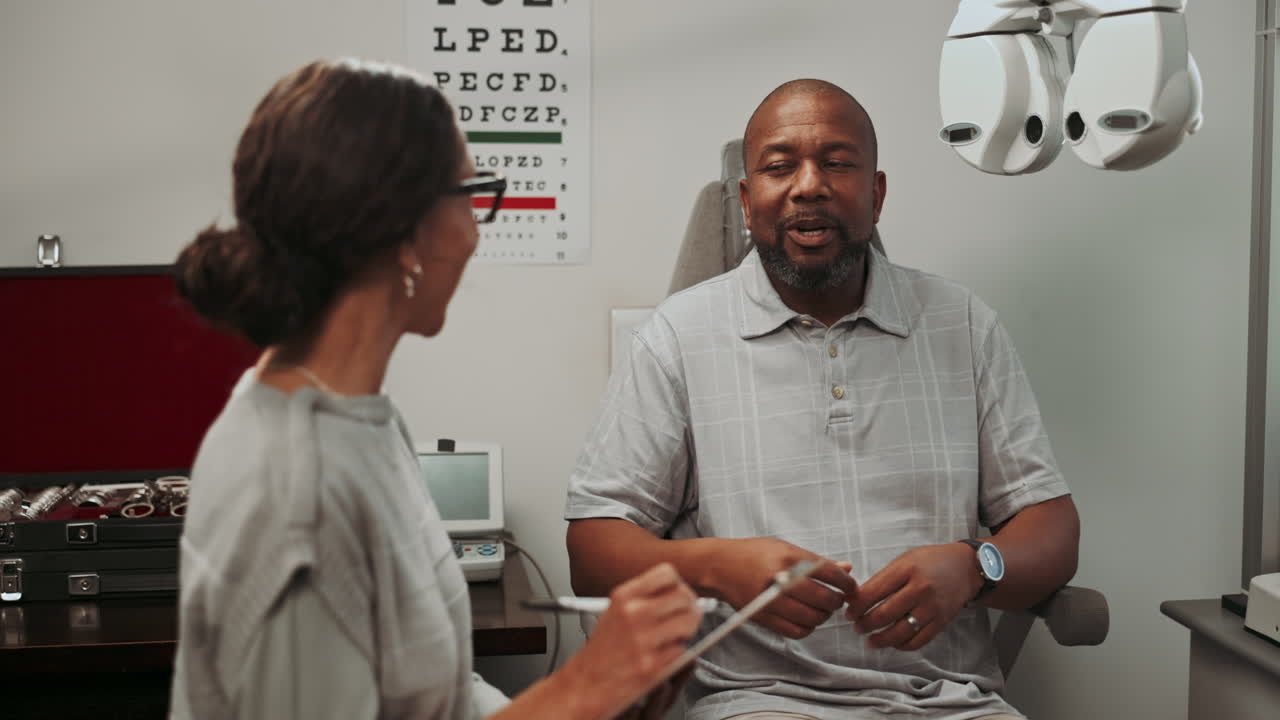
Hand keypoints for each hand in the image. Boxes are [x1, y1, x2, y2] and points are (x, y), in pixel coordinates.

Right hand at [562, 563, 702, 717]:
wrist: (584, 685)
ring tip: (674, 637)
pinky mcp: (651, 665)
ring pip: (689, 622)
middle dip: (690, 607)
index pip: (668, 574)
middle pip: (684, 596)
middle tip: (685, 617)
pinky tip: (662, 656)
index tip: (678, 594)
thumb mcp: (614, 612)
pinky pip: (681, 651)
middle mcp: (633, 613)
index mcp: (623, 597)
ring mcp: (643, 639)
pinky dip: (677, 654)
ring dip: (687, 630)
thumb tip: (679, 593)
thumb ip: (644, 599)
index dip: (678, 584)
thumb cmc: (600, 652)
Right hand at [708, 538, 856, 639]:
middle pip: (824, 598)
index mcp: (788, 557)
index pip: (829, 573)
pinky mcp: (764, 618)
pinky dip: (807, 628)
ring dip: (823, 616)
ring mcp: (771, 600)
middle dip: (837, 601)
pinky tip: (806, 618)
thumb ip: (816, 561)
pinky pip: (796, 631)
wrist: (719, 566)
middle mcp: (780, 579)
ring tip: (821, 608)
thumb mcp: (785, 549)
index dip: (846, 583)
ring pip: (813, 618)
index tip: (850, 587)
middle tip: (837, 598)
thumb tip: (847, 569)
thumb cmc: (754, 554)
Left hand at [843, 543, 980, 650]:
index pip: (874, 591)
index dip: (857, 605)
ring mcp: (932, 607)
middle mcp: (920, 589)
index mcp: (907, 569)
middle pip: (884, 614)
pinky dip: (902, 645)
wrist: (966, 567)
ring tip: (870, 640)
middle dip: (865, 624)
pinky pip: (918, 640)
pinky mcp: (942, 621)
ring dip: (881, 639)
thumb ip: (883, 578)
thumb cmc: (930, 561)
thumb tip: (857, 598)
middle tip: (856, 627)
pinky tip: (893, 643)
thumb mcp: (904, 560)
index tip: (848, 611)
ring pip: (900, 631)